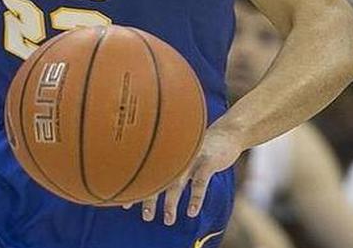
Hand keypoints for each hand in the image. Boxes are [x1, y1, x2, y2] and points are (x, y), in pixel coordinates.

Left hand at [124, 122, 244, 224]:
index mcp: (167, 155)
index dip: (135, 190)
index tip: (125, 206)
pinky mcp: (208, 161)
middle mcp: (175, 156)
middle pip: (158, 179)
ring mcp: (191, 158)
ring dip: (170, 202)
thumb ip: (170, 165)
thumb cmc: (201, 147)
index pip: (146, 173)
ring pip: (177, 183)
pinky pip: (200, 182)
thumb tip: (152, 182)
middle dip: (149, 199)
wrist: (227, 132)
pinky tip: (191, 212)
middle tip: (146, 217)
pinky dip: (195, 198)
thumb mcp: (184, 154)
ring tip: (168, 220)